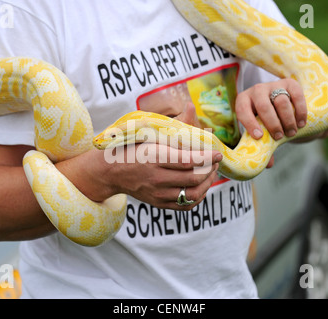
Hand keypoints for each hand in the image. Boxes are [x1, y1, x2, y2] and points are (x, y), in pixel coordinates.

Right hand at [80, 103, 221, 210]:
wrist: (110, 172)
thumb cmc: (130, 148)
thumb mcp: (147, 132)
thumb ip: (172, 123)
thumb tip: (191, 107)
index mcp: (153, 157)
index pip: (188, 161)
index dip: (207, 157)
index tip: (217, 152)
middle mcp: (156, 178)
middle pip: (193, 178)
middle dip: (210, 169)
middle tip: (214, 161)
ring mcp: (157, 193)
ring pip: (192, 194)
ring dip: (207, 184)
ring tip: (210, 173)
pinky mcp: (159, 203)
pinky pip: (186, 205)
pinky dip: (198, 197)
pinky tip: (202, 186)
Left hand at [236, 78, 307, 140]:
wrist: (279, 101)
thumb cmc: (264, 120)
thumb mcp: (260, 130)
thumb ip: (263, 145)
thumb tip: (269, 164)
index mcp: (243, 101)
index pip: (242, 110)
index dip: (249, 123)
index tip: (259, 136)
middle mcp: (257, 90)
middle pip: (264, 106)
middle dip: (272, 124)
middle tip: (280, 137)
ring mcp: (274, 85)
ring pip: (281, 101)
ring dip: (287, 119)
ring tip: (292, 133)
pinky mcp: (290, 83)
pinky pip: (296, 95)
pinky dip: (300, 110)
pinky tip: (301, 123)